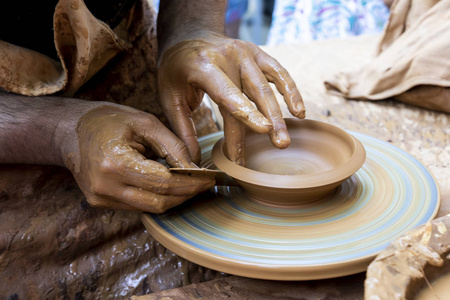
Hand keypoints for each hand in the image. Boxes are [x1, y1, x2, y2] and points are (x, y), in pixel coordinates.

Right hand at [63, 105, 214, 212]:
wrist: (72, 130)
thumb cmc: (109, 121)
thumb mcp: (146, 123)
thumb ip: (173, 146)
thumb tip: (196, 169)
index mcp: (115, 163)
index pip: (164, 182)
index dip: (191, 183)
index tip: (209, 179)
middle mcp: (105, 187)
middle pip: (159, 201)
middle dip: (186, 194)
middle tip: (204, 183)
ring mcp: (100, 198)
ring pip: (150, 208)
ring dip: (174, 198)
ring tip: (190, 184)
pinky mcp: (99, 202)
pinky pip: (137, 206)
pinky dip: (157, 197)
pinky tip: (168, 186)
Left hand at [157, 32, 304, 164]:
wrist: (188, 34)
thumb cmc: (176, 69)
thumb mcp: (169, 97)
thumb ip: (182, 128)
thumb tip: (195, 161)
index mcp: (203, 66)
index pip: (228, 94)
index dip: (247, 114)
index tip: (262, 132)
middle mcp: (228, 56)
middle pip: (253, 93)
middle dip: (268, 121)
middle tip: (280, 145)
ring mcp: (245, 52)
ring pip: (267, 86)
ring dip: (279, 114)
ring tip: (285, 139)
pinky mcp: (256, 52)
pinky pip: (278, 72)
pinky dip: (290, 91)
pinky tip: (299, 112)